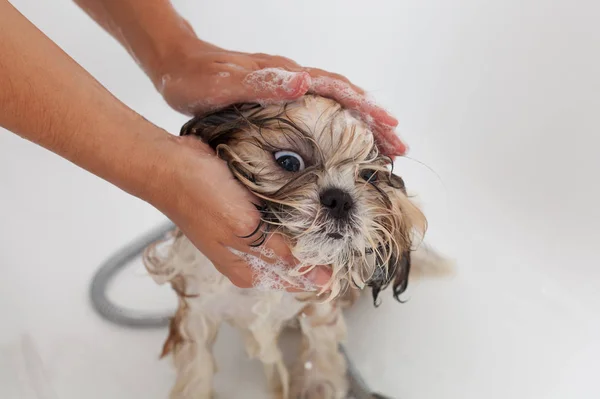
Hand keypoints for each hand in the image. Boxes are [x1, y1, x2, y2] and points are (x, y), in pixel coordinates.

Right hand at [151, 135, 331, 290]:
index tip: (343, 257)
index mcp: (247, 269)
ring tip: (331, 212)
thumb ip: (278, 252)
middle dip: (315, 246)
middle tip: (342, 229)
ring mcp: (246, 231)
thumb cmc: (203, 199)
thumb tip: (315, 276)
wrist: (172, 165)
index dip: (319, 271)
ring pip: (287, 235)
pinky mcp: (245, 209)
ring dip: (305, 225)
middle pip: (292, 258)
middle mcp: (248, 255)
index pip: (294, 279)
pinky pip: (276, 214)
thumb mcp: (244, 229)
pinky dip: (291, 209)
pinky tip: (307, 197)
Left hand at [155, 40, 406, 155]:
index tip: (390, 128)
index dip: (366, 109)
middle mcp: (294, 80)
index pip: (338, 90)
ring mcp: (289, 89)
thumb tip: (305, 81)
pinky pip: (320, 111)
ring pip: (336, 105)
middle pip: (346, 98)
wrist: (177, 67)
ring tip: (384, 147)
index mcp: (287, 77)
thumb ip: (263, 81)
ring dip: (362, 125)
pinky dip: (340, 125)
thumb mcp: (224, 83)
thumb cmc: (196, 78)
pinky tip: (343, 141)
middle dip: (375, 121)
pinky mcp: (280, 99)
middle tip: (399, 146)